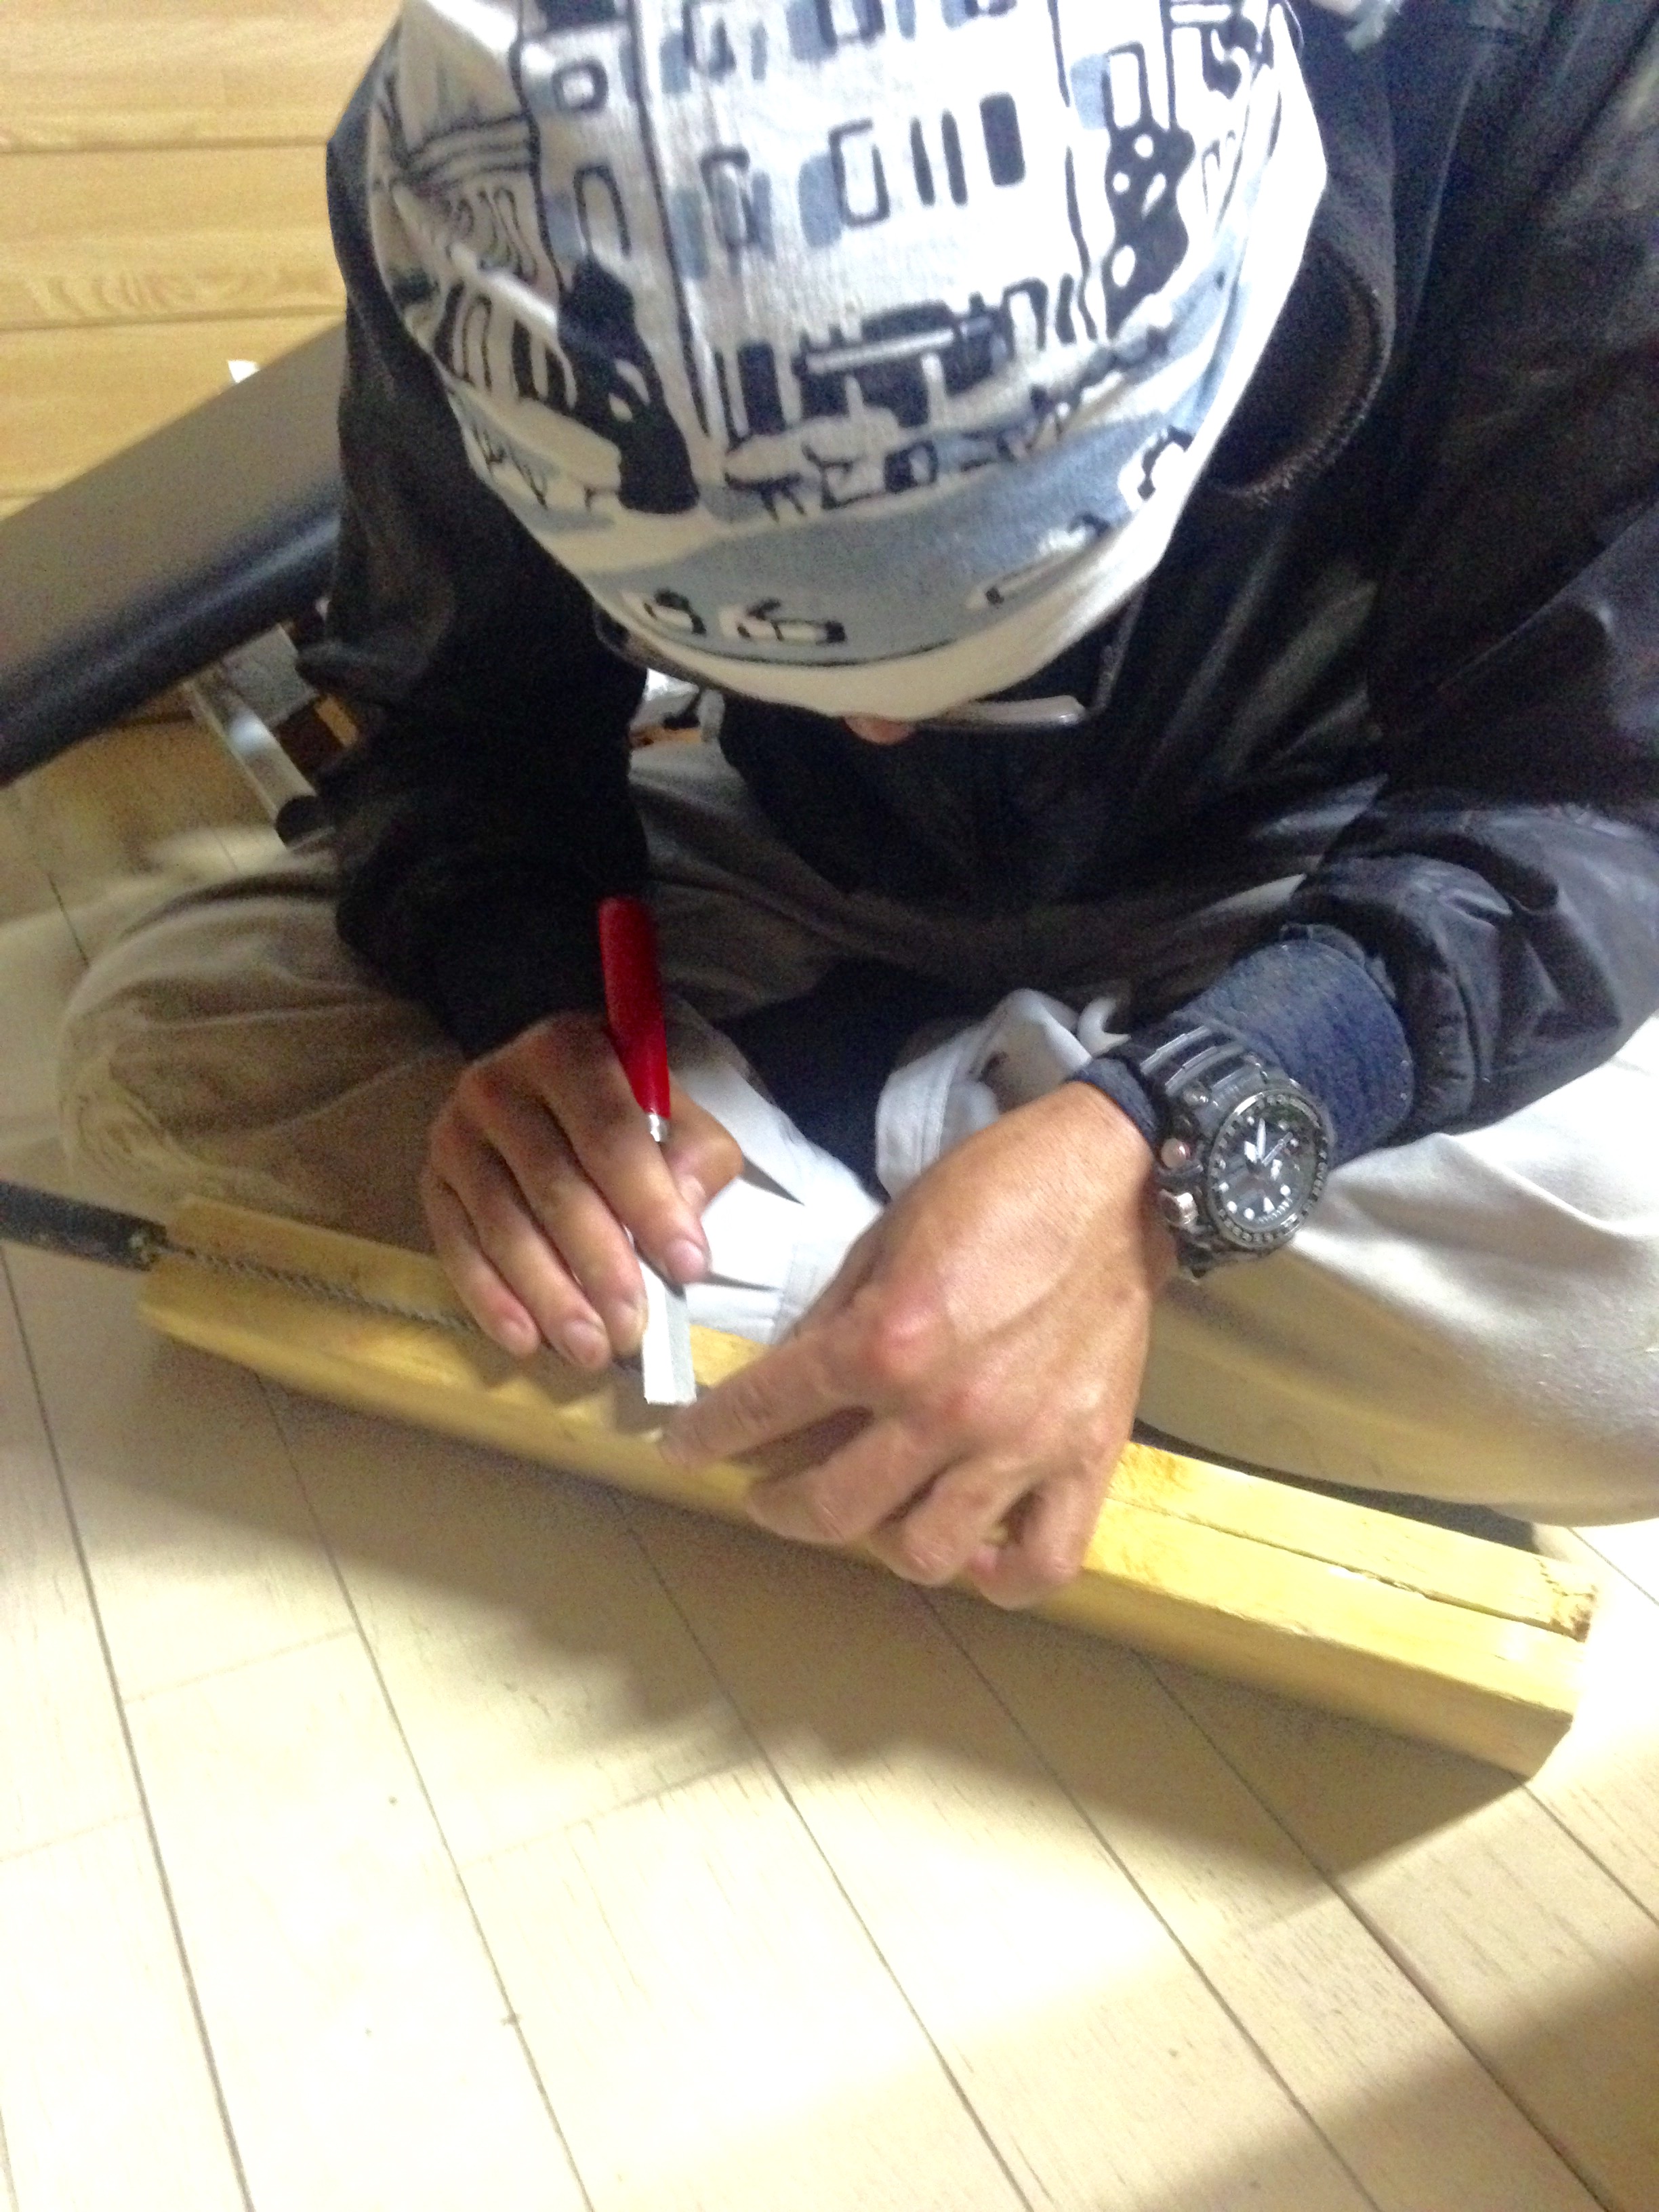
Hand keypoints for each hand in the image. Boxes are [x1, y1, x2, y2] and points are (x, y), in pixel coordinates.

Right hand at [422, 1011, 742, 1364]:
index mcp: (568, 1050)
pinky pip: (457, 1247)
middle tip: (633, 1329)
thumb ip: (694, 1159)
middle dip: (599, 1265)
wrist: (545, 1090)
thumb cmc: (623, 1107)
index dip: (650, 1203)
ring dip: (549, 1295)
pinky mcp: (431, 1182)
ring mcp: (456, 1134)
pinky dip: (491, 1299)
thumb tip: (684, 1230)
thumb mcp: (676, 1113)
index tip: (688, 1266)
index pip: (612, 1133)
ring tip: (590, 1350)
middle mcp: (498, 1085)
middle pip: (554, 1185)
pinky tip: (526, 1341)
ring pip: (505, 1225)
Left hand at [663, 1083, 1174, 1606]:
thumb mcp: (884, 1237)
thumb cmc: (993, 1191)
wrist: (1112, 1180)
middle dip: (776, 1504)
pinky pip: (1041, 1562)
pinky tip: (970, 1547)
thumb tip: (783, 1382)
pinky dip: (998, 1573)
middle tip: (766, 1490)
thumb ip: (830, 1321)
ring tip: (872, 1509)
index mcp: (885, 1341)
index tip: (682, 1449)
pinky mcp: (1086, 1459)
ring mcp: (1019, 1445)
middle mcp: (944, 1409)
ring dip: (879, 1539)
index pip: (764, 1410)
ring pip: (924, 1552)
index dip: (707, 1436)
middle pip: (832, 1507)